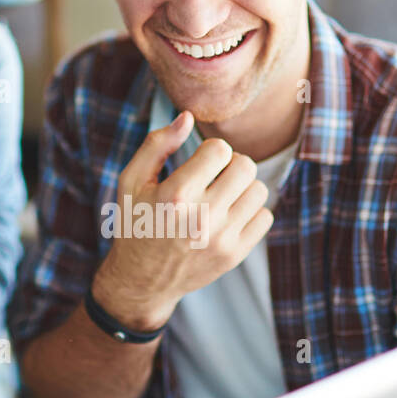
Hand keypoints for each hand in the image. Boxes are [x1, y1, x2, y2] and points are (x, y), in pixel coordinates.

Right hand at [92, 110, 273, 330]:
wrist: (141, 280)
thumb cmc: (136, 223)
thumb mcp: (131, 180)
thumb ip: (157, 144)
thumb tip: (188, 117)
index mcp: (175, 195)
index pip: (220, 150)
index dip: (212, 151)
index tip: (200, 163)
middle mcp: (201, 218)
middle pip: (246, 167)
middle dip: (233, 164)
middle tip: (217, 176)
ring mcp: (221, 239)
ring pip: (259, 191)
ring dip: (243, 187)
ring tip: (223, 195)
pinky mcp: (234, 255)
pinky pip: (265, 218)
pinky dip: (251, 212)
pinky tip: (230, 215)